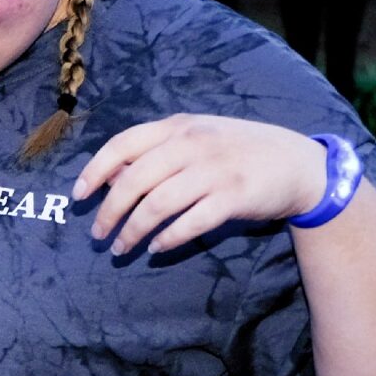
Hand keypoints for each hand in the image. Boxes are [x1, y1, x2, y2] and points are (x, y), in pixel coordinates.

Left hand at [75, 113, 328, 256]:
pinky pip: (190, 222)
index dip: (95, 171)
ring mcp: (214, 170)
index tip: (78, 196)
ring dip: (133, 231)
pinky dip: (168, 238)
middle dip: (110, 211)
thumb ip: (157, 154)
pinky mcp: (233, 196)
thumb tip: (112, 178)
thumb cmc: (239, 152)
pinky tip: (157, 248)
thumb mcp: (197, 140)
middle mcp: (193, 144)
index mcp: (178, 127)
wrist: (297, 163)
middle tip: (98, 235)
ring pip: (158, 205)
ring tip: (122, 248)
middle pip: (134, 180)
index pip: (123, 144)